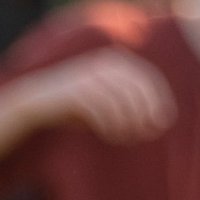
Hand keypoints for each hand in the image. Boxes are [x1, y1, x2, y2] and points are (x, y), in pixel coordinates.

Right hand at [28, 49, 176, 143]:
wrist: (36, 103)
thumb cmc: (74, 107)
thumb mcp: (105, 102)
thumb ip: (128, 105)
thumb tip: (157, 121)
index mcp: (114, 62)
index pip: (146, 77)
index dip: (158, 99)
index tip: (164, 120)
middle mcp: (102, 64)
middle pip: (134, 86)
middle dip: (144, 111)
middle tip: (147, 131)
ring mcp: (87, 75)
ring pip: (118, 97)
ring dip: (126, 120)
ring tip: (127, 137)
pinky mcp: (74, 90)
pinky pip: (98, 107)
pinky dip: (108, 123)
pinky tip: (110, 135)